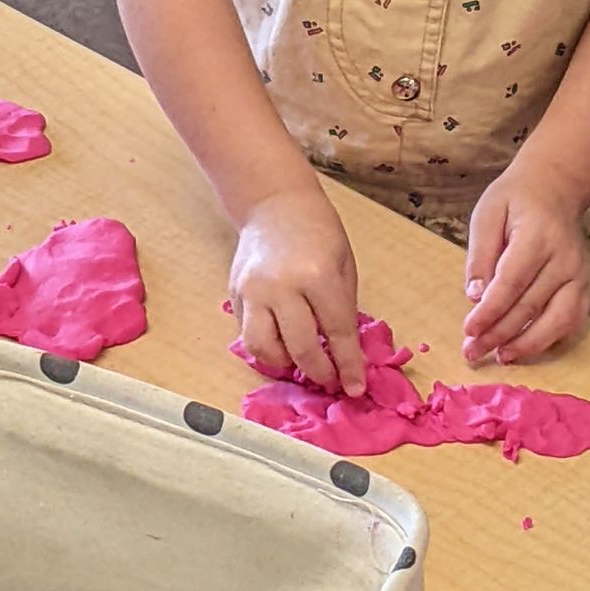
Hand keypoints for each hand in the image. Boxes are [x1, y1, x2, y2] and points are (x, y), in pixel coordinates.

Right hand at [231, 187, 365, 394]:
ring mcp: (253, 291)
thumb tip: (345, 354)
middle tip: (329, 378)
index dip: (348, 365)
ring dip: (284, 363)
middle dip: (320, 371)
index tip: (355, 388)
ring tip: (299, 359)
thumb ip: (343, 309)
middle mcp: (281, 286)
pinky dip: (265, 345)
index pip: (337, 333)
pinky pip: (247, 333)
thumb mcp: (344, 265)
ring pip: (263, 349)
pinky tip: (281, 340)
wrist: (275, 203)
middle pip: (301, 348)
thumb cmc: (318, 231)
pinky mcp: (235, 293)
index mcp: (317, 275)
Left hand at [461, 169, 589, 365]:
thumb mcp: (486, 214)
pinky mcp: (584, 286)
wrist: (554, 189)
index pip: (511, 283)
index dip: (490, 311)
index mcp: (537, 237)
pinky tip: (526, 347)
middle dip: (499, 334)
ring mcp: (579, 275)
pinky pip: (572, 321)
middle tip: (472, 352)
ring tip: (500, 357)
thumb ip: (480, 255)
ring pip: (556, 321)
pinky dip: (551, 339)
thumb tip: (475, 296)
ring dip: (527, 345)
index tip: (469, 331)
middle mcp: (564, 260)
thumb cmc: (514, 200)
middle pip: (530, 307)